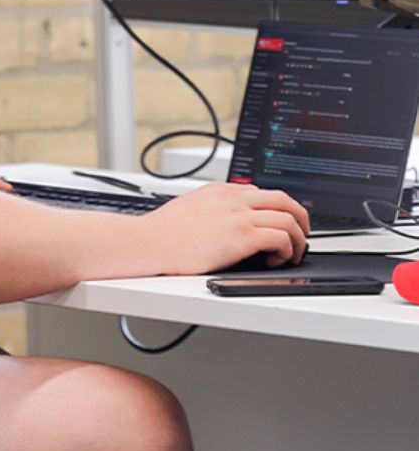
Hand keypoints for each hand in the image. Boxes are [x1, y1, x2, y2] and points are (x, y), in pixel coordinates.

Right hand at [139, 182, 309, 274]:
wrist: (150, 242)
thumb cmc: (162, 233)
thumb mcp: (188, 209)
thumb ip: (210, 211)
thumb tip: (221, 226)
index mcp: (219, 191)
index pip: (260, 192)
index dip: (276, 209)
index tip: (279, 222)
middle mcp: (233, 198)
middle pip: (283, 199)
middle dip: (299, 217)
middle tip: (300, 234)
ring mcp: (239, 215)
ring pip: (289, 218)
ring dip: (297, 238)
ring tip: (291, 253)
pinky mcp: (242, 236)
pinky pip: (281, 238)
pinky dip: (287, 250)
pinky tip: (277, 259)